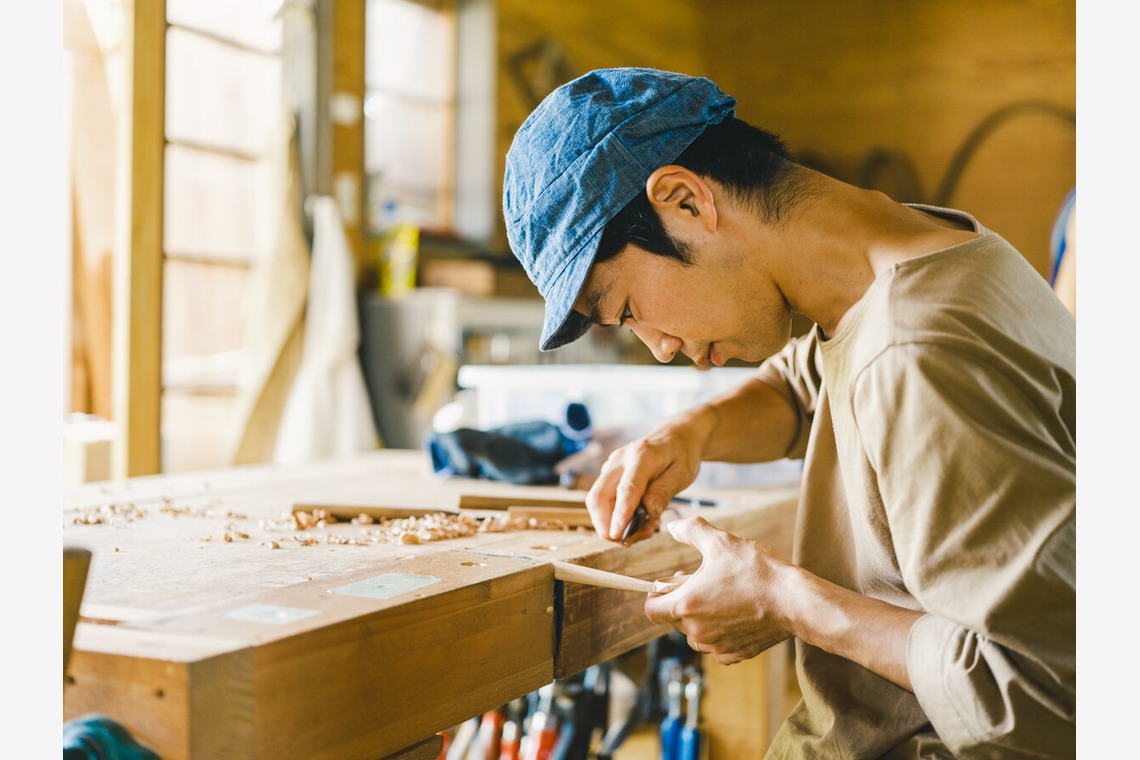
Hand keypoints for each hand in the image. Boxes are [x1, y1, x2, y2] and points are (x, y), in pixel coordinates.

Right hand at [584, 412, 708, 542]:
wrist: (676, 435)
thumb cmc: (681, 453)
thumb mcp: (682, 473)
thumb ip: (663, 492)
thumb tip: (649, 513)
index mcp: (641, 456)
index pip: (626, 489)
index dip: (620, 514)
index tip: (617, 535)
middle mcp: (619, 460)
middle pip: (598, 497)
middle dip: (605, 526)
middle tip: (630, 541)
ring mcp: (611, 467)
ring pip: (597, 502)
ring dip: (612, 524)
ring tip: (645, 529)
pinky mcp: (609, 475)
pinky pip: (604, 501)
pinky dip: (615, 517)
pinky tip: (639, 520)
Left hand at [644, 516, 794, 664]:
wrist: (794, 601)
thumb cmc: (757, 571)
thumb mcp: (722, 542)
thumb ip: (692, 531)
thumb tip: (673, 525)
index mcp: (687, 605)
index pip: (652, 610)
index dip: (656, 596)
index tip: (668, 585)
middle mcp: (697, 631)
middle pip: (674, 620)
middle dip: (682, 602)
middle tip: (701, 582)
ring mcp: (717, 645)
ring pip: (695, 635)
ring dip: (700, 619)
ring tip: (719, 597)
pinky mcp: (736, 655)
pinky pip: (717, 646)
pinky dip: (720, 633)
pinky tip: (735, 615)